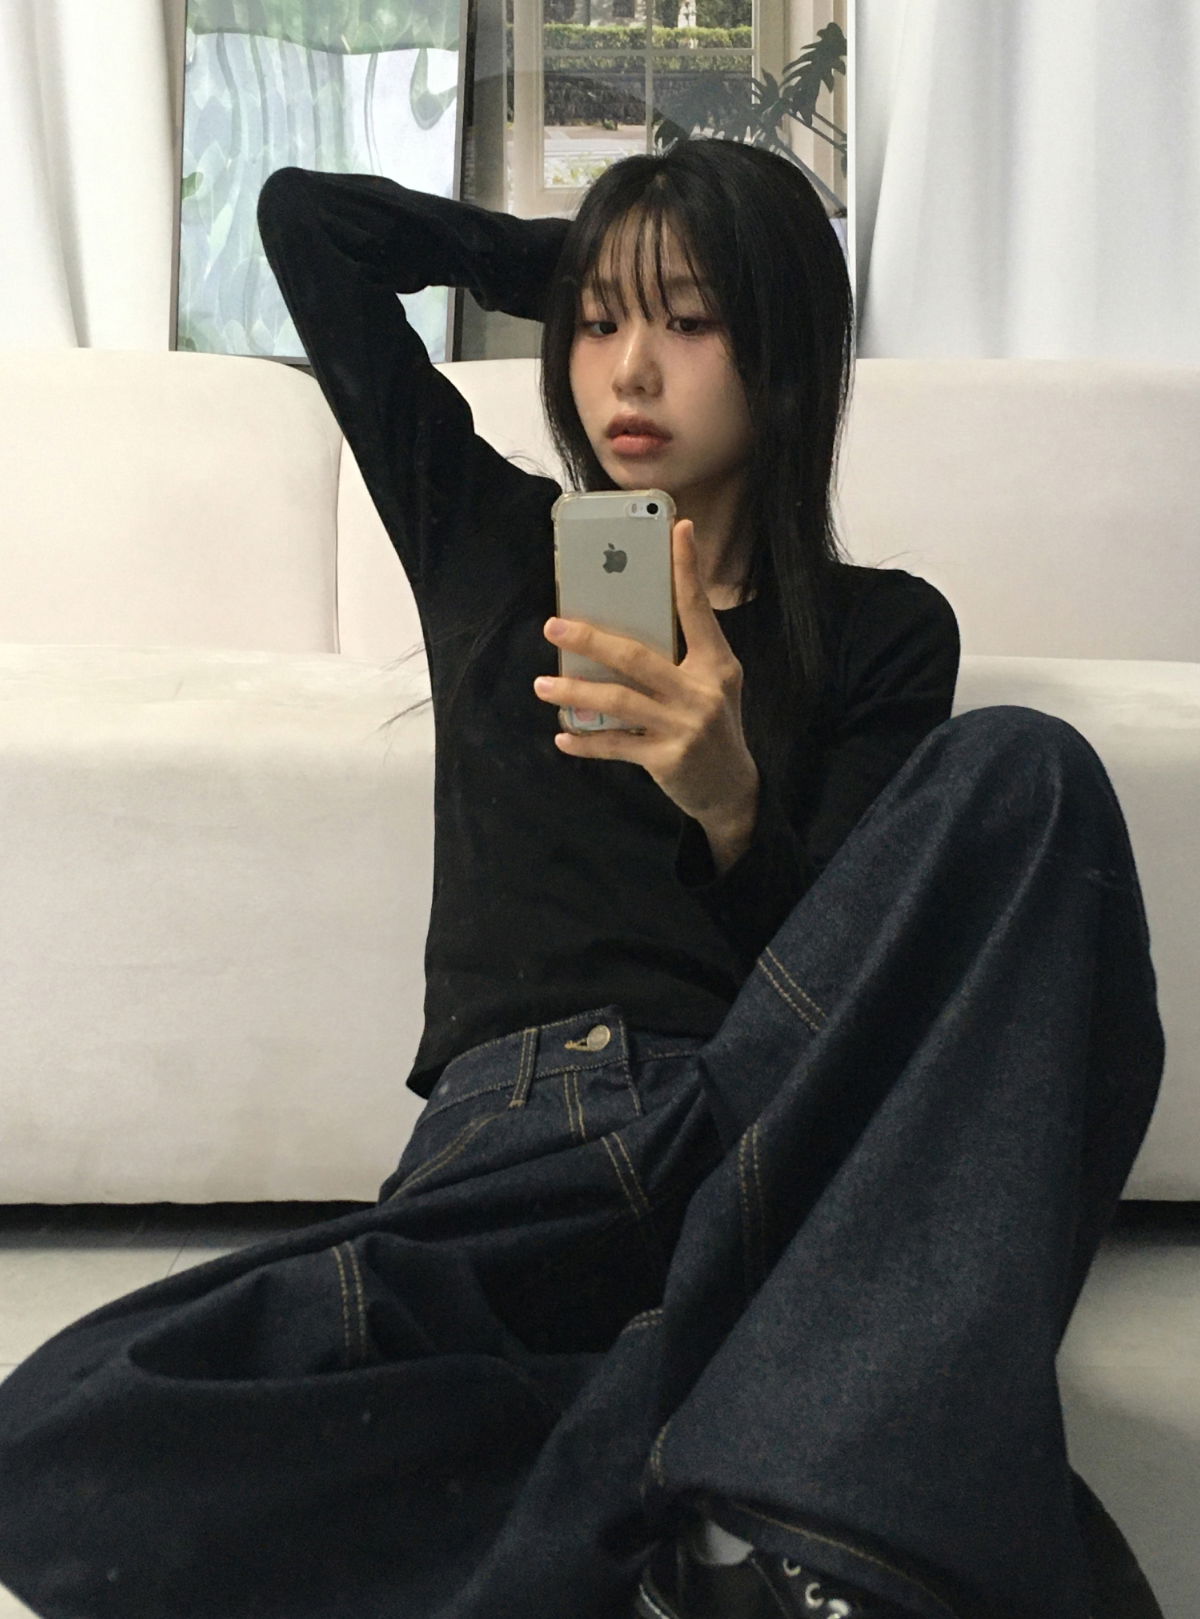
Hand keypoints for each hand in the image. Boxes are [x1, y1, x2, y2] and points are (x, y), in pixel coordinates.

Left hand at [533, 519, 759, 828]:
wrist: (732, 789)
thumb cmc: (713, 726)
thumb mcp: (710, 686)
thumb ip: (677, 659)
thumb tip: (616, 634)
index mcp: (716, 664)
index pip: (698, 609)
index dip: (687, 569)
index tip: (678, 528)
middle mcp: (702, 691)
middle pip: (637, 657)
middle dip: (590, 641)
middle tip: (553, 627)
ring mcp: (684, 726)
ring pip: (618, 701)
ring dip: (574, 694)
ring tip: (542, 687)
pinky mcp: (667, 759)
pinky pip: (615, 746)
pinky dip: (586, 742)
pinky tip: (563, 737)